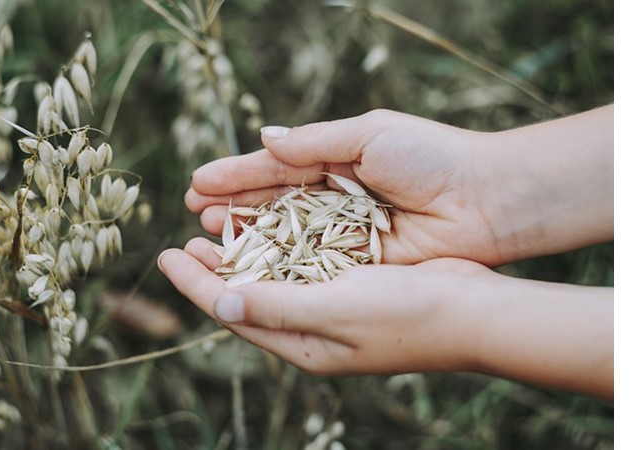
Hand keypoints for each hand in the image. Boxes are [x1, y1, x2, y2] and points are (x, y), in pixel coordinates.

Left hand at [158, 237, 612, 399]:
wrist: (474, 311)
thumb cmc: (407, 315)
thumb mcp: (335, 310)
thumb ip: (276, 305)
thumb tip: (218, 301)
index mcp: (303, 345)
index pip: (233, 312)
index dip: (195, 284)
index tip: (163, 255)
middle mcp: (312, 329)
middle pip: (247, 296)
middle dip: (212, 269)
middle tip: (183, 239)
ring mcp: (333, 308)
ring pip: (273, 278)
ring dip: (243, 253)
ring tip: (215, 228)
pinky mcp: (353, 285)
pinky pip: (302, 264)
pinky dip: (279, 245)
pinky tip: (268, 226)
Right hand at [186, 107, 612, 265]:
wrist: (487, 201)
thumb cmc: (431, 158)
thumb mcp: (369, 135)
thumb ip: (314, 142)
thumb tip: (264, 138)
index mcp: (336, 160)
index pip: (275, 168)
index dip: (236, 175)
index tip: (198, 183)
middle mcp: (335, 199)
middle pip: (273, 204)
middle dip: (234, 207)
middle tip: (194, 213)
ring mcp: (344, 234)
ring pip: (285, 237)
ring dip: (247, 236)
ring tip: (209, 235)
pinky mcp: (358, 264)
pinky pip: (311, 265)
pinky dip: (280, 265)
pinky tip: (248, 265)